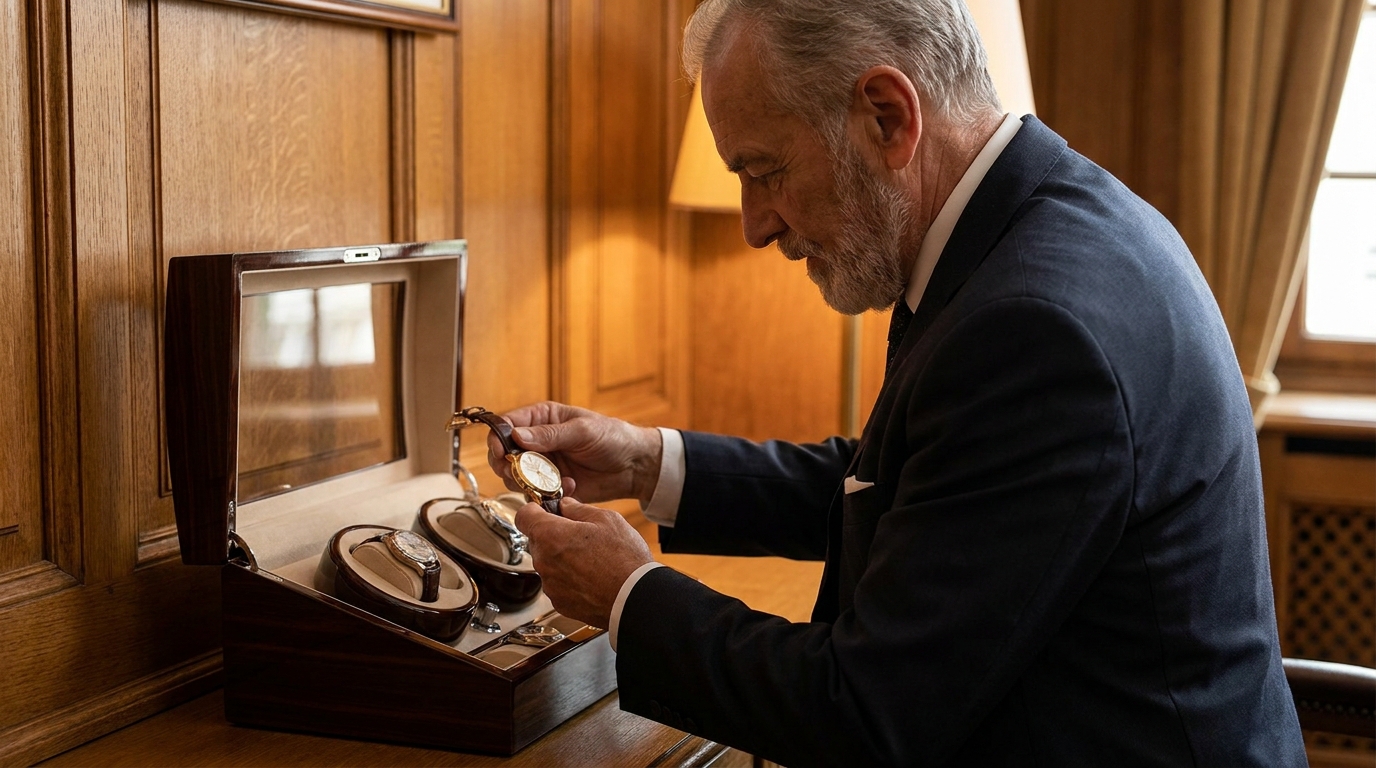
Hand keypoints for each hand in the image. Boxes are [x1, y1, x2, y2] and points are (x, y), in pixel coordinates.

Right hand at [488, 401, 662, 505]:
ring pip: (514, 477)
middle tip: (519, 474)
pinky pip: (534, 494)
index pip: (507, 425)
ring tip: (550, 482)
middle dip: (507, 466)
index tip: (501, 452)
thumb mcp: (582, 431)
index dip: (498, 438)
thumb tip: (516, 435)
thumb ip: (550, 434)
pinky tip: (570, 487)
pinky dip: (546, 494)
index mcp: (542, 418)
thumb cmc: (612, 437)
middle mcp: (537, 442)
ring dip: (527, 482)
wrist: (634, 466)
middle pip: (503, 454)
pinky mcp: (550, 487)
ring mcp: (542, 466)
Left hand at [514, 498, 654, 628]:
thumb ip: (578, 509)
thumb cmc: (624, 560)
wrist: (635, 598)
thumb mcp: (606, 519)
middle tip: (579, 533)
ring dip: (561, 557)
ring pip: (548, 563)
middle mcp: (544, 561)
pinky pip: (557, 583)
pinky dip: (569, 578)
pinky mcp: (559, 602)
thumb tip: (566, 506)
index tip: (545, 510)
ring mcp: (550, 585)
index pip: (523, 516)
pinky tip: (591, 576)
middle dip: (553, 534)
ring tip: (591, 558)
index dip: (534, 509)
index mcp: (550, 535)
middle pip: (537, 540)